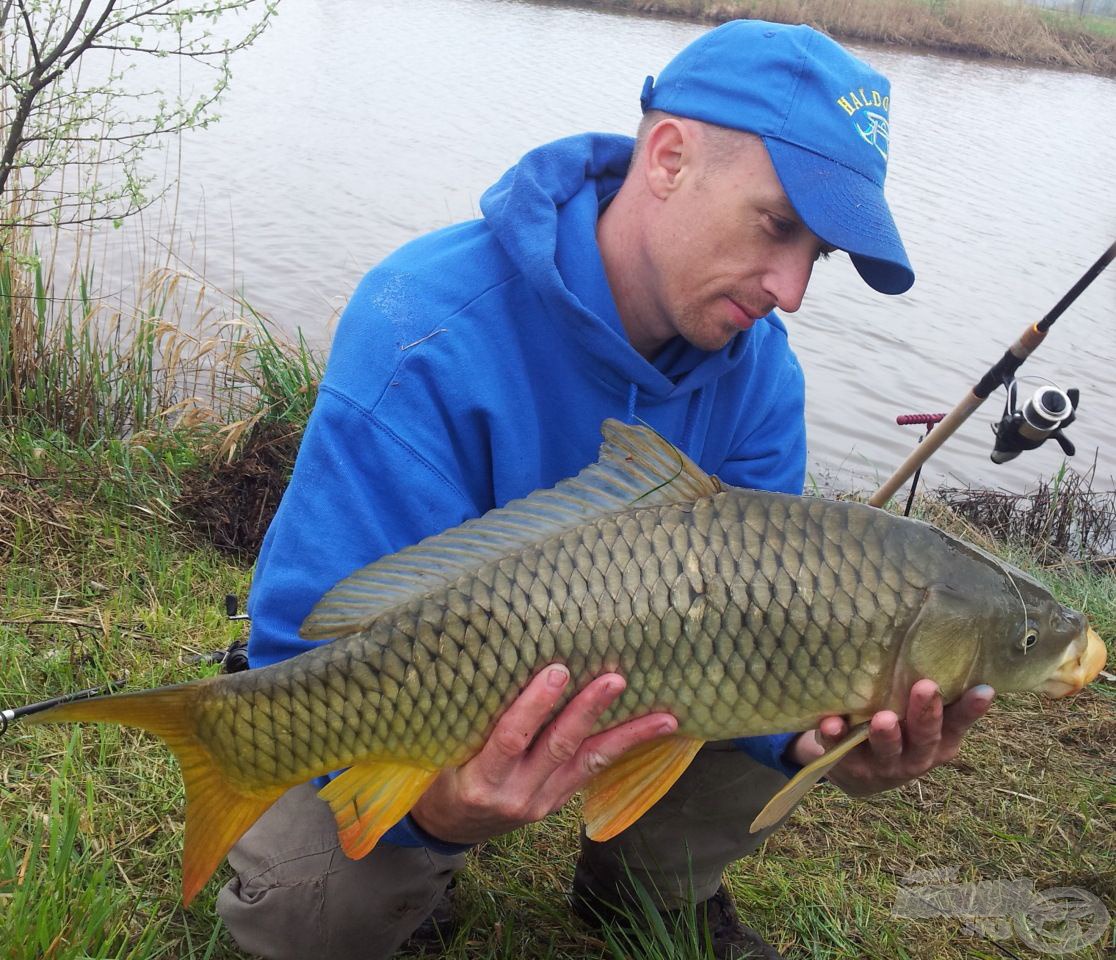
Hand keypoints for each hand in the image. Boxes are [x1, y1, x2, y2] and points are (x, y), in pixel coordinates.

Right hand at [409, 664, 676, 844]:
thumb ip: (468, 718)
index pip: (511, 738)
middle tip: (615, 680)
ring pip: (587, 763)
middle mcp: (515, 794)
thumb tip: (492, 657)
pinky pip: (591, 772)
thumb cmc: (439, 775)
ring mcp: (540, 802)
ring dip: (626, 737)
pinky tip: (650, 732)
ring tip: (663, 717)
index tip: (558, 671)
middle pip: (558, 748)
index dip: (535, 705)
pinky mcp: (556, 803)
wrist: (448, 828)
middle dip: (588, 712)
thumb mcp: (441, 751)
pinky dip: (620, 749)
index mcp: (480, 779)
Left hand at [788, 679, 994, 796]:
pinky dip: (835, 737)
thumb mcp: (922, 717)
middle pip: (925, 737)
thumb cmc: (901, 729)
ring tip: (883, 719)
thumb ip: (936, 692)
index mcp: (941, 741)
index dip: (971, 709)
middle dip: (925, 714)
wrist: (861, 772)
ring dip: (886, 735)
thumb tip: (948, 640)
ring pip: (887, 750)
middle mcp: (917, 756)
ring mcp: (884, 764)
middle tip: (926, 688)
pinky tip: (830, 722)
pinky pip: (841, 751)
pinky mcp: (850, 765)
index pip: (959, 723)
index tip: (984, 689)